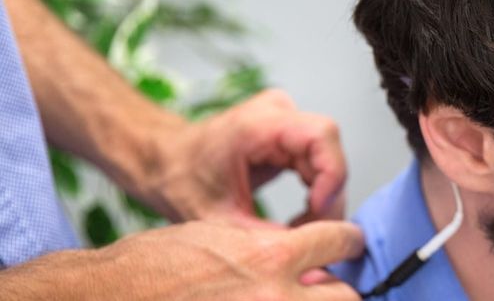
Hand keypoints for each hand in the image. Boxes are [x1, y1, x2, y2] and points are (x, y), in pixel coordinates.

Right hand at [0, 219, 364, 299]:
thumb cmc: (156, 263)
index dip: (348, 241)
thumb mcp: (219, 233)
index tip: (349, 243)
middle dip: (339, 288)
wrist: (110, 295)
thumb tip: (305, 257)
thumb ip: (269, 245)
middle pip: (345, 296)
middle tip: (327, 284)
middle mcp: (275, 295)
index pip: (339, 242)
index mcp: (270, 254)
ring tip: (300, 298)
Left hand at [141, 89, 346, 223]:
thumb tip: (305, 253)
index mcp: (257, 125)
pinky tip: (304, 213)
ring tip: (305, 226)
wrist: (165, 161)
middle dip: (329, 193)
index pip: (321, 136)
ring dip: (325, 194)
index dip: (331, 175)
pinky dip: (318, 188)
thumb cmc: (182, 179)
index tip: (318, 211)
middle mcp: (277, 111)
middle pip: (328, 148)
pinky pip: (319, 159)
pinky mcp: (289, 131)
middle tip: (315, 231)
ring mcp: (285, 118)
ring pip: (328, 156)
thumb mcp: (221, 219)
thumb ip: (265, 236)